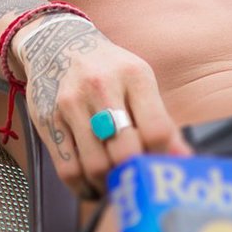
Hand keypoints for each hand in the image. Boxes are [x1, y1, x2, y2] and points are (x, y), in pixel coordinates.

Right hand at [15, 19, 187, 200]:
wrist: (56, 44)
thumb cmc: (107, 69)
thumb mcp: (139, 82)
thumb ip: (160, 122)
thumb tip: (184, 159)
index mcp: (133, 76)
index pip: (156, 130)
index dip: (162, 158)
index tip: (159, 168)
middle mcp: (100, 87)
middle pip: (125, 151)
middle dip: (133, 175)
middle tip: (135, 183)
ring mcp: (70, 104)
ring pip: (95, 164)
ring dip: (108, 185)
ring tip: (114, 186)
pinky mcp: (47, 119)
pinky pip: (67, 168)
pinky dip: (82, 186)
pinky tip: (90, 185)